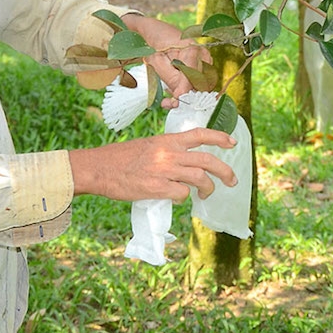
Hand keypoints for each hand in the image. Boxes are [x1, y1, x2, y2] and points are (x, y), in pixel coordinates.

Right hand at [68, 128, 237, 201]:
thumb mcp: (149, 146)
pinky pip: (181, 193)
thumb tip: (184, 163)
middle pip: (207, 160)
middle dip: (225, 171)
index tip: (232, 143)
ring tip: (207, 194)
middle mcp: (169, 153)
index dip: (219, 137)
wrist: (100, 167)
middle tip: (233, 180)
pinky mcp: (156, 188)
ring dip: (208, 188)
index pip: (200, 135)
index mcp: (168, 140)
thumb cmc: (122, 158)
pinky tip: (177, 197)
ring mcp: (164, 170)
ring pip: (200, 178)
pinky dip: (183, 197)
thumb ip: (168, 151)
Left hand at [122, 14, 215, 104]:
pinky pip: (199, 82)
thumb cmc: (154, 44)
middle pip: (199, 85)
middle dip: (183, 95)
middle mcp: (203, 55)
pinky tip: (175, 86)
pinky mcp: (203, 64)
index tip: (169, 103)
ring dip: (185, 92)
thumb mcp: (157, 62)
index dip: (182, 94)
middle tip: (167, 101)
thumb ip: (172, 79)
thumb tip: (182, 97)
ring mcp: (205, 59)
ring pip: (200, 86)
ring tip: (169, 91)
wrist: (154, 32)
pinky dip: (187, 87)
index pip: (192, 80)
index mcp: (192, 50)